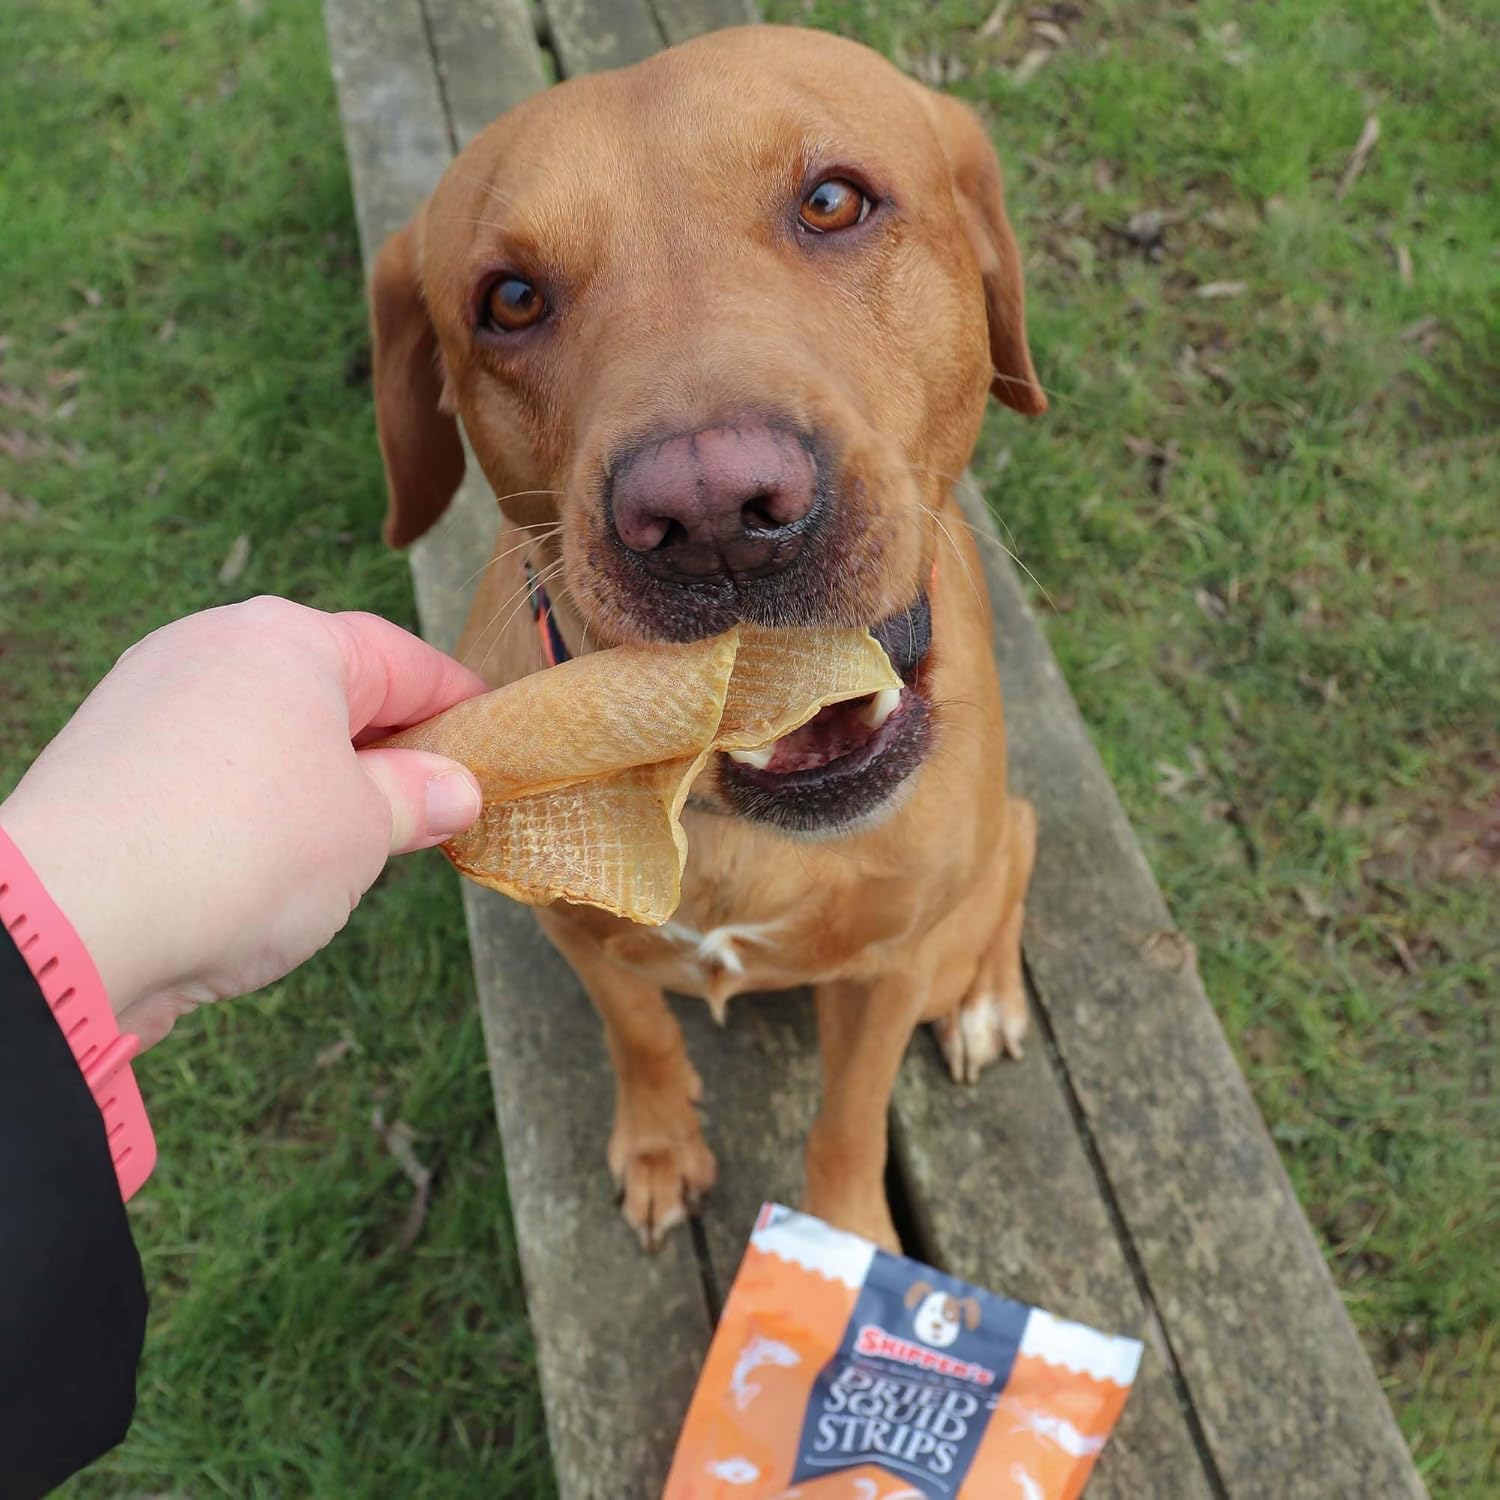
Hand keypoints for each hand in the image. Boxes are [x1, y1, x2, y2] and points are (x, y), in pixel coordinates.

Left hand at [0, 597, 486, 1047]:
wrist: (75, 919)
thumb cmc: (243, 851)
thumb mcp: (366, 827)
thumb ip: (420, 797)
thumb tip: (456, 788)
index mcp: (290, 639)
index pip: (406, 660)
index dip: (462, 706)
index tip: (499, 745)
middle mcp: (214, 646)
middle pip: (333, 690)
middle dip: (390, 749)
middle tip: (435, 810)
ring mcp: (151, 697)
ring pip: (270, 731)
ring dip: (322, 782)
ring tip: (355, 849)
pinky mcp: (110, 757)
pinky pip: (214, 767)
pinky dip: (256, 803)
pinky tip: (269, 863)